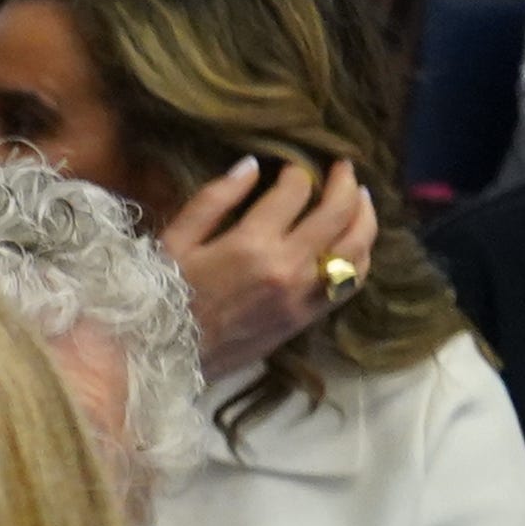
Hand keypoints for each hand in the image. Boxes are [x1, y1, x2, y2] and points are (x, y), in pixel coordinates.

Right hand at [161, 153, 379, 385]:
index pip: (295, 192)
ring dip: (364, 216)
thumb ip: (213, 200)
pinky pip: (350, 283)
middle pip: (337, 212)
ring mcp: (301, 296)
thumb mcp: (174, 241)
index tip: (290, 170)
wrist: (161, 359)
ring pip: (356, 246)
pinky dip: (361, 257)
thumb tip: (252, 166)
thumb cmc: (160, 297)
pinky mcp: (305, 319)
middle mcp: (286, 268)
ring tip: (360, 199)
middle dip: (344, 183)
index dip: (297, 173)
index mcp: (251, 244)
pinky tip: (355, 243)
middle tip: (342, 168)